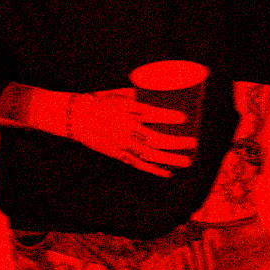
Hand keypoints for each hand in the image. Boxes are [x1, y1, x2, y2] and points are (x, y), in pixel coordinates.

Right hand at [71, 90, 197, 177]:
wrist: (77, 118)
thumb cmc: (101, 103)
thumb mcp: (119, 95)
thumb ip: (140, 97)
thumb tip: (164, 96)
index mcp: (123, 111)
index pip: (148, 114)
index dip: (167, 116)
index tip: (184, 118)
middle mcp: (122, 130)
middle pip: (153, 139)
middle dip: (175, 143)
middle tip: (193, 142)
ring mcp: (120, 145)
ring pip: (148, 155)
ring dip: (169, 160)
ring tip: (186, 161)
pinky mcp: (118, 155)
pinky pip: (138, 165)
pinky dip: (153, 170)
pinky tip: (168, 173)